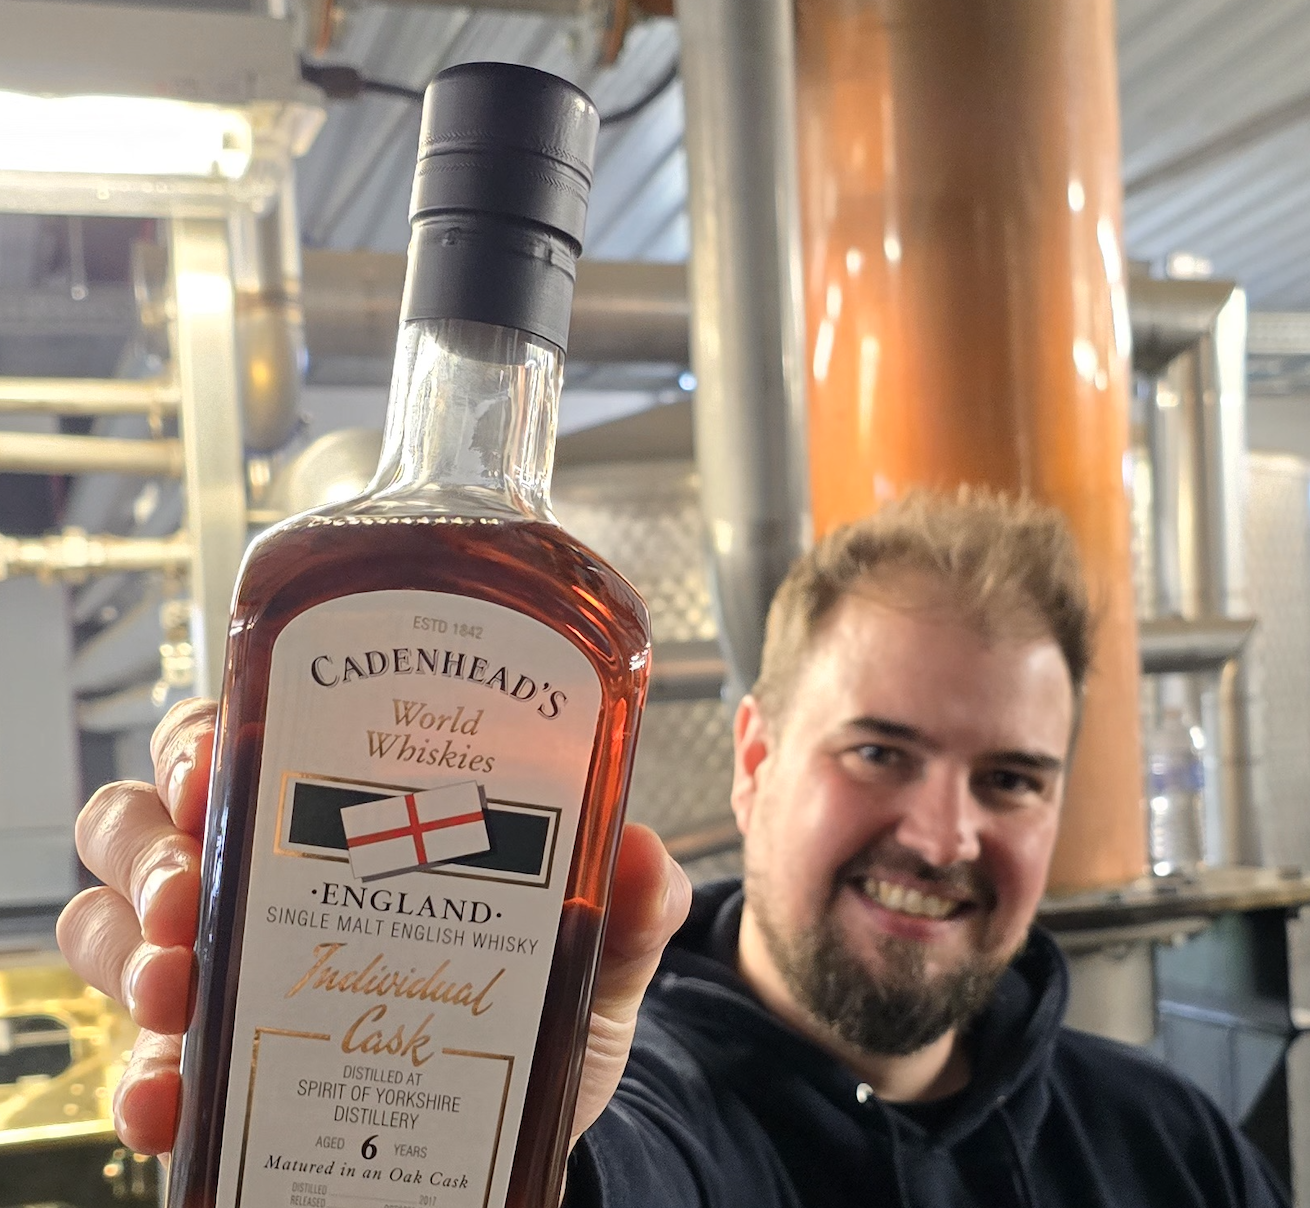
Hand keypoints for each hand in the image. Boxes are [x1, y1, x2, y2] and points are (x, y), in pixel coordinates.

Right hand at [56, 698, 691, 1156]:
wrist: (523, 1121)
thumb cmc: (541, 1003)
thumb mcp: (592, 948)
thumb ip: (626, 906)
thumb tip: (644, 854)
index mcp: (344, 816)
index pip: (239, 739)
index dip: (204, 739)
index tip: (218, 762)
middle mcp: (264, 878)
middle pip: (144, 822)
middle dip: (151, 847)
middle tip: (194, 889)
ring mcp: (227, 971)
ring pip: (115, 923)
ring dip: (131, 949)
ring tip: (182, 987)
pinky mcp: (214, 1067)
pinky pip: (137, 1063)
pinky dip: (142, 1080)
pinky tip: (172, 1100)